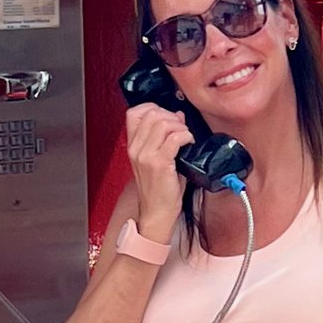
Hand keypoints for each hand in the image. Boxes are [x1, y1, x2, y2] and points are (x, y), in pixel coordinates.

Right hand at [125, 97, 193, 239]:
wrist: (157, 213)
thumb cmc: (159, 190)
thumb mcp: (157, 159)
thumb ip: (164, 137)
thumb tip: (178, 116)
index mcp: (133, 146)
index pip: (135, 113)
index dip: (154, 108)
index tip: (168, 116)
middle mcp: (136, 149)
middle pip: (151, 114)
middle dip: (171, 116)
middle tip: (181, 128)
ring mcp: (146, 156)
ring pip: (163, 123)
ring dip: (180, 126)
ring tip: (186, 136)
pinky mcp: (159, 164)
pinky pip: (174, 138)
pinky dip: (186, 136)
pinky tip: (189, 143)